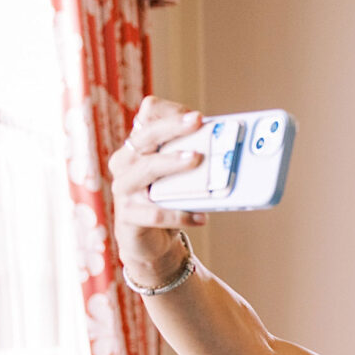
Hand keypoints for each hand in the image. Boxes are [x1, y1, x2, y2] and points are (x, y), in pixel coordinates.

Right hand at [107, 96, 208, 278]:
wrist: (150, 241)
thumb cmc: (168, 200)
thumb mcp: (179, 176)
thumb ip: (194, 157)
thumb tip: (231, 145)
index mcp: (137, 147)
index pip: (147, 117)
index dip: (169, 113)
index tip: (196, 116)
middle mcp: (125, 163)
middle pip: (145, 136)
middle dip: (173, 127)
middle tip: (198, 122)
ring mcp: (124, 189)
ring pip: (146, 169)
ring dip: (172, 162)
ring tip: (197, 159)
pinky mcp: (128, 217)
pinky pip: (154, 213)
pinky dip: (180, 214)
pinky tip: (201, 216)